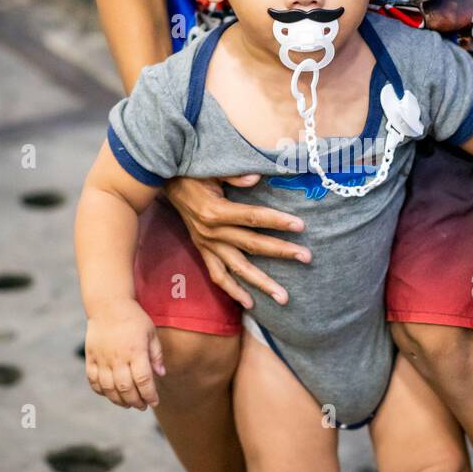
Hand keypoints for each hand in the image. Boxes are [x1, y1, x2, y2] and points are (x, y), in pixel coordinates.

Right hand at [85, 299, 165, 409]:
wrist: (108, 304)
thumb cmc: (133, 318)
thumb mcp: (151, 333)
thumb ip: (156, 355)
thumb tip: (160, 374)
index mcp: (136, 351)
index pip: (144, 381)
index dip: (150, 395)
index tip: (154, 402)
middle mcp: (118, 357)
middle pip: (126, 389)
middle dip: (136, 402)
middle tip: (142, 406)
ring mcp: (102, 358)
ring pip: (109, 388)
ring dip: (119, 401)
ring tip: (128, 404)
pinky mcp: (91, 357)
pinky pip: (93, 380)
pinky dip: (101, 391)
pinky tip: (110, 394)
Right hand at [164, 175, 311, 307]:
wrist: (166, 183)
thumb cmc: (193, 172)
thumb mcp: (212, 168)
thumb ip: (234, 174)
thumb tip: (256, 177)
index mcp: (216, 210)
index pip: (253, 217)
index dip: (278, 221)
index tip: (301, 225)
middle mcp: (212, 232)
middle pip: (252, 245)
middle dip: (281, 251)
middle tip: (306, 257)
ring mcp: (207, 245)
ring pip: (238, 268)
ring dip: (262, 283)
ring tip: (283, 297)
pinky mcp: (202, 251)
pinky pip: (218, 276)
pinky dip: (233, 291)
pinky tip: (250, 303)